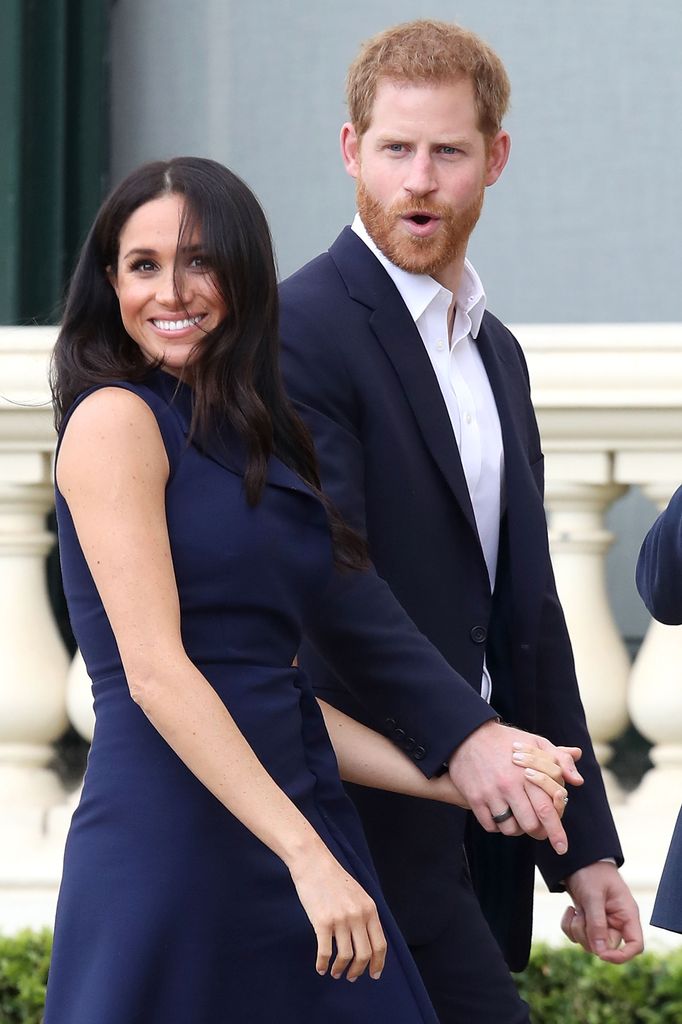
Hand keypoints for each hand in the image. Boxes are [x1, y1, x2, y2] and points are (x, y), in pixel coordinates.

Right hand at [289, 845, 386, 980]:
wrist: (313, 863)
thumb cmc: (334, 879)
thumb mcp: (358, 894)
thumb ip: (365, 915)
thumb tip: (368, 941)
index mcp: (370, 909)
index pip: (380, 944)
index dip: (378, 964)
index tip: (373, 975)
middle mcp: (358, 916)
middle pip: (364, 955)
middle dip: (358, 971)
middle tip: (351, 977)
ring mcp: (340, 919)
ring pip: (345, 956)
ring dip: (340, 969)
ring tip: (335, 972)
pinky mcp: (322, 922)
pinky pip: (325, 952)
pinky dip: (323, 964)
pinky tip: (320, 968)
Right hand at [448, 720, 583, 854]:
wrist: (468, 734)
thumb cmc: (508, 742)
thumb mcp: (536, 743)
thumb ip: (560, 760)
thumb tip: (578, 781)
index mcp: (528, 773)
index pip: (547, 810)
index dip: (556, 832)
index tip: (562, 847)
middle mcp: (509, 785)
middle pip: (530, 825)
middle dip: (538, 832)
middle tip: (539, 832)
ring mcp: (490, 793)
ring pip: (510, 828)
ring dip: (517, 828)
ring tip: (518, 817)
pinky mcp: (474, 798)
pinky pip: (490, 826)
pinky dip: (497, 826)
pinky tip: (500, 814)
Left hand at [562, 861, 643, 962]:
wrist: (577, 859)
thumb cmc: (591, 872)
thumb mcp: (593, 894)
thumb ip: (597, 922)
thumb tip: (600, 951)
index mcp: (626, 914)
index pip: (635, 945)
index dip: (622, 956)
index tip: (602, 954)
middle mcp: (617, 922)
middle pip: (606, 947)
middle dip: (589, 935)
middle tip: (580, 916)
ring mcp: (602, 923)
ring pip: (590, 944)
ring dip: (577, 930)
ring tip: (576, 910)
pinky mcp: (587, 922)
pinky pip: (577, 936)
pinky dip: (570, 927)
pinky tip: (570, 910)